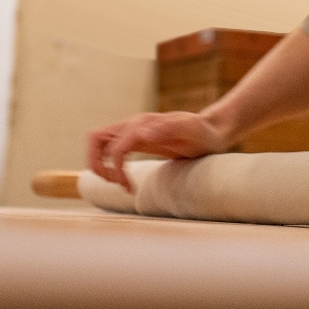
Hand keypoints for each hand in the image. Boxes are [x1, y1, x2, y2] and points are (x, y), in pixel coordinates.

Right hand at [86, 111, 231, 190]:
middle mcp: (134, 124)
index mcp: (143, 123)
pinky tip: (126, 181)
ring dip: (101, 165)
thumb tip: (143, 133)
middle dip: (97, 164)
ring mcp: (133, 131)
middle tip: (116, 183)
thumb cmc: (203, 133)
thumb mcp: (191, 131)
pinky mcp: (136, 140)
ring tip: (121, 183)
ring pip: (99, 144)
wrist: (213, 131)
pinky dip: (109, 165)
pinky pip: (110, 149)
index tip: (128, 186)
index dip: (114, 167)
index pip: (113, 145)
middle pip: (95, 139)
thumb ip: (168, 128)